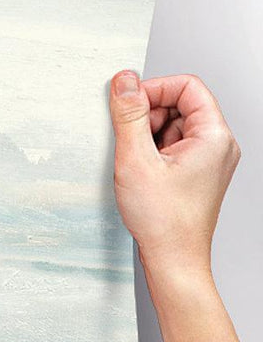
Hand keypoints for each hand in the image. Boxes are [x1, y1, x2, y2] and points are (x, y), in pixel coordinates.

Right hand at [108, 69, 240, 276]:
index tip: (127, 104)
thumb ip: (129, 116)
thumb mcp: (136, 160)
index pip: (187, 87)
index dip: (154, 89)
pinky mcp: (195, 175)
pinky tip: (139, 174)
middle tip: (127, 140)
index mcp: (214, 136)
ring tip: (135, 164)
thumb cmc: (163, 221)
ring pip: (173, 128)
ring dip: (147, 137)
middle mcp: (218, 146)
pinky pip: (172, 149)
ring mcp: (208, 162)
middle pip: (180, 106)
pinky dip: (151, 154)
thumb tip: (124, 81)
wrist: (174, 260)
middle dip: (148, 116)